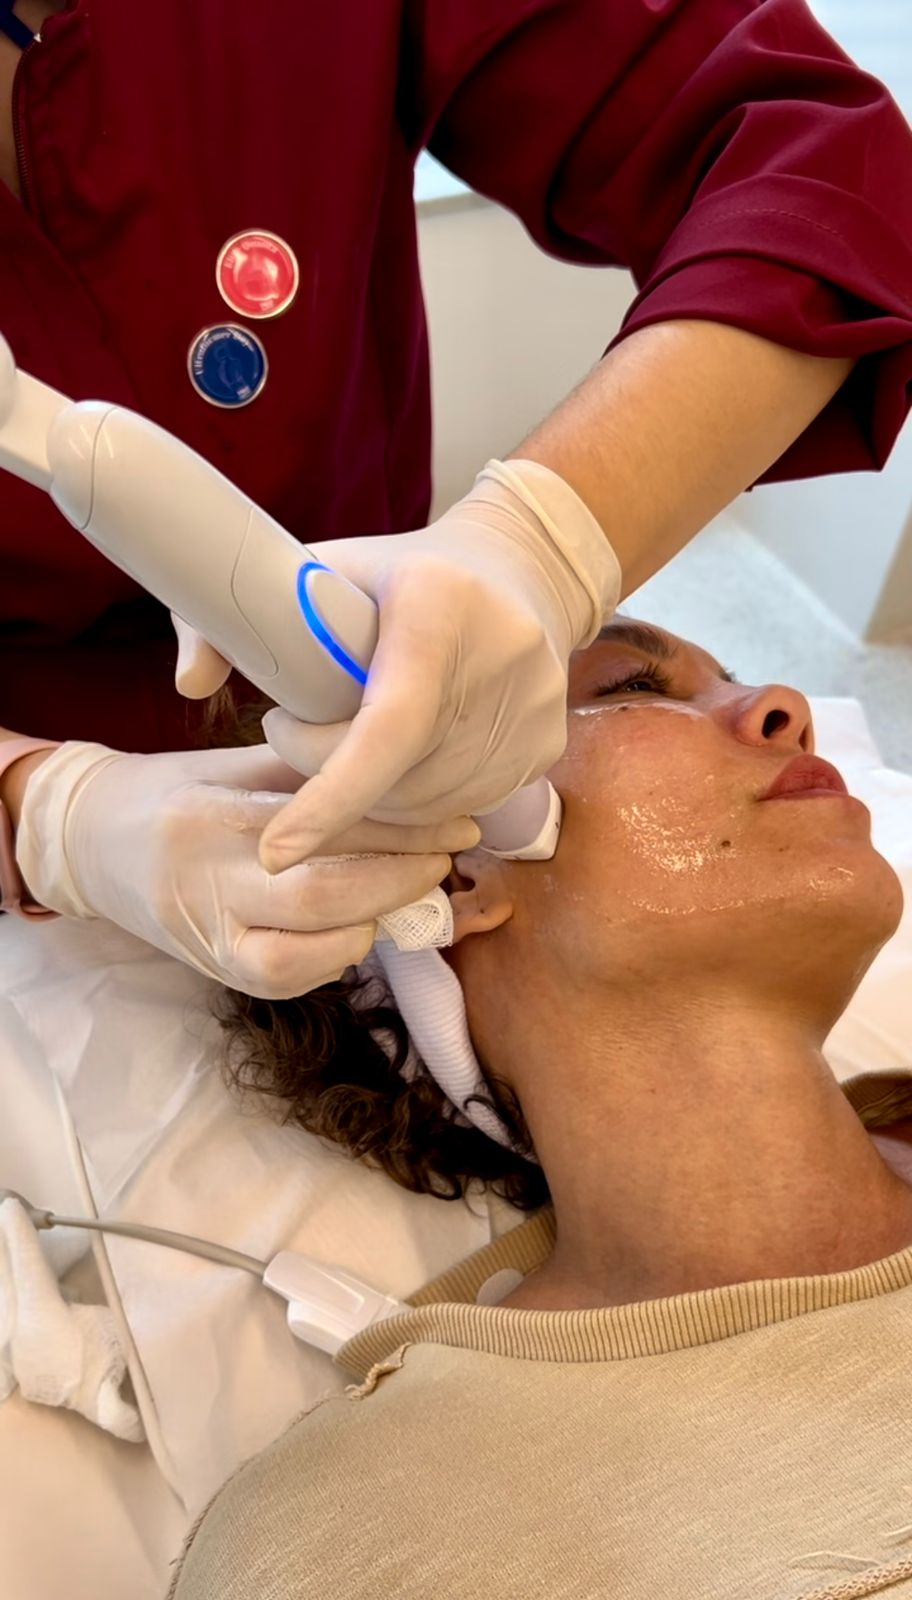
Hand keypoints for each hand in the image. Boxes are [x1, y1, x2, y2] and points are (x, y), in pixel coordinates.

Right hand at [15, 741, 478, 998]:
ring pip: (300, 949)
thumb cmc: (178, 790)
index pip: (327, 820)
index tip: (456, 822)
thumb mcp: (238, 761)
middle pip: (323, 890)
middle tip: (446, 861)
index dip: (404, 826)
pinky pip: (278, 979)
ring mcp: (203, 929)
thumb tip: (406, 782)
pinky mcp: (207, 966)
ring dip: (371, 926)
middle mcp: (207, 874)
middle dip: (401, 878)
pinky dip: (332, 961)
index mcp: (219, 809)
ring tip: (410, 898)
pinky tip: (359, 934)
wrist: (89, 840)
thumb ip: (311, 774)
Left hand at [258, 459, 619, 868]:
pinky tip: (401, 760)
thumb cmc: (394, 573)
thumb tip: (189, 683)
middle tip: (296, 738)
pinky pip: (468, 804)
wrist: (518, 565)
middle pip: (402, 775)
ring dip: (375, 799)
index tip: (275, 851)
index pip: (388, 727)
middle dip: (330, 783)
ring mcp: (535, 703)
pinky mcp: (549, 740)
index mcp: (439, 603)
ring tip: (346, 745)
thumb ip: (231, 619)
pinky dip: (422, 801)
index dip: (329, 797)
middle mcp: (503, 653)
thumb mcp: (313, 570)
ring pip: (434, 804)